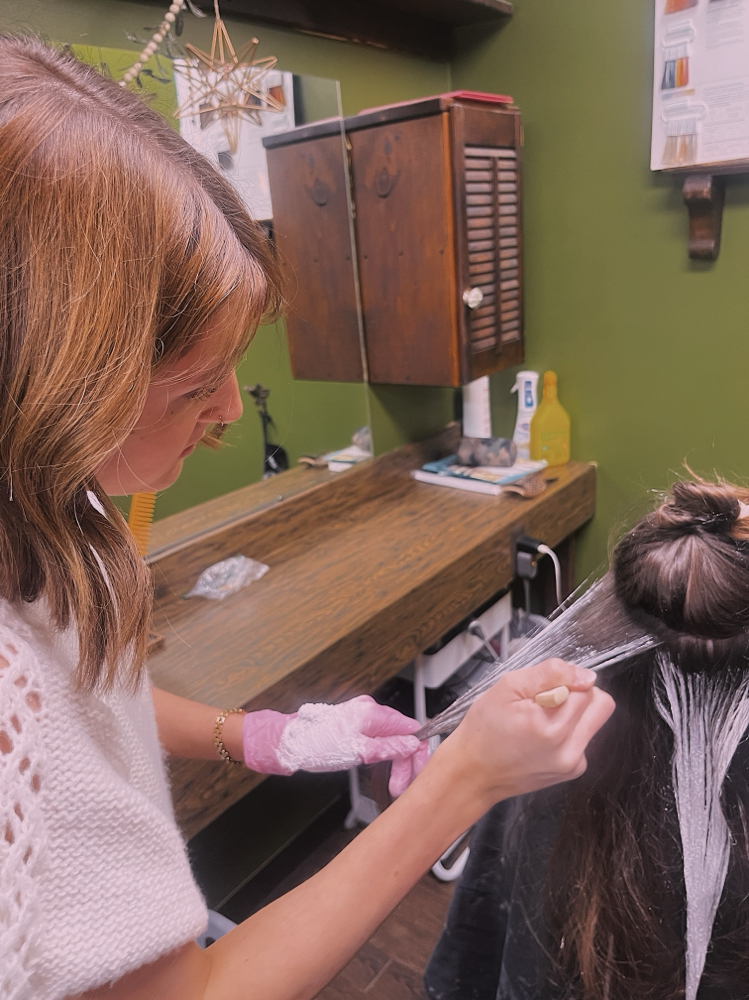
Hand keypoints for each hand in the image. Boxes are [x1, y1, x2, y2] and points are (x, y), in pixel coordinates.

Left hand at [242, 696, 427, 795]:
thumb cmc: (316, 746)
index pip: (411, 729)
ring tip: (391, 786)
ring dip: (395, 763)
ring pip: (391, 740)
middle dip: (405, 762)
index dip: (418, 753)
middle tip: (399, 787)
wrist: (288, 744)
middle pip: (402, 736)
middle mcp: (369, 711)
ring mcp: (361, 718)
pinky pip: (378, 740)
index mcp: (373, 713)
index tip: (417, 774)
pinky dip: (383, 757)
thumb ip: (388, 747)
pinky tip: (380, 772)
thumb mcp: (357, 752)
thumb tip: (412, 744)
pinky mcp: (354, 727)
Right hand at [427, 659, 614, 810]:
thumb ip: (549, 674)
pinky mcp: (572, 770)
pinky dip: (569, 731)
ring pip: (594, 720)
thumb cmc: (484, 729)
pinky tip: (543, 735)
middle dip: (577, 695)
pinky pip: (584, 738)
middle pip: (601, 704)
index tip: (542, 689)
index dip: (564, 680)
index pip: (586, 687)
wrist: (473, 771)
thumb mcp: (508, 687)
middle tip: (547, 700)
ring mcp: (573, 764)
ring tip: (542, 719)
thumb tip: (585, 676)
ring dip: (574, 713)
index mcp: (552, 727)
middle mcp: (569, 750)